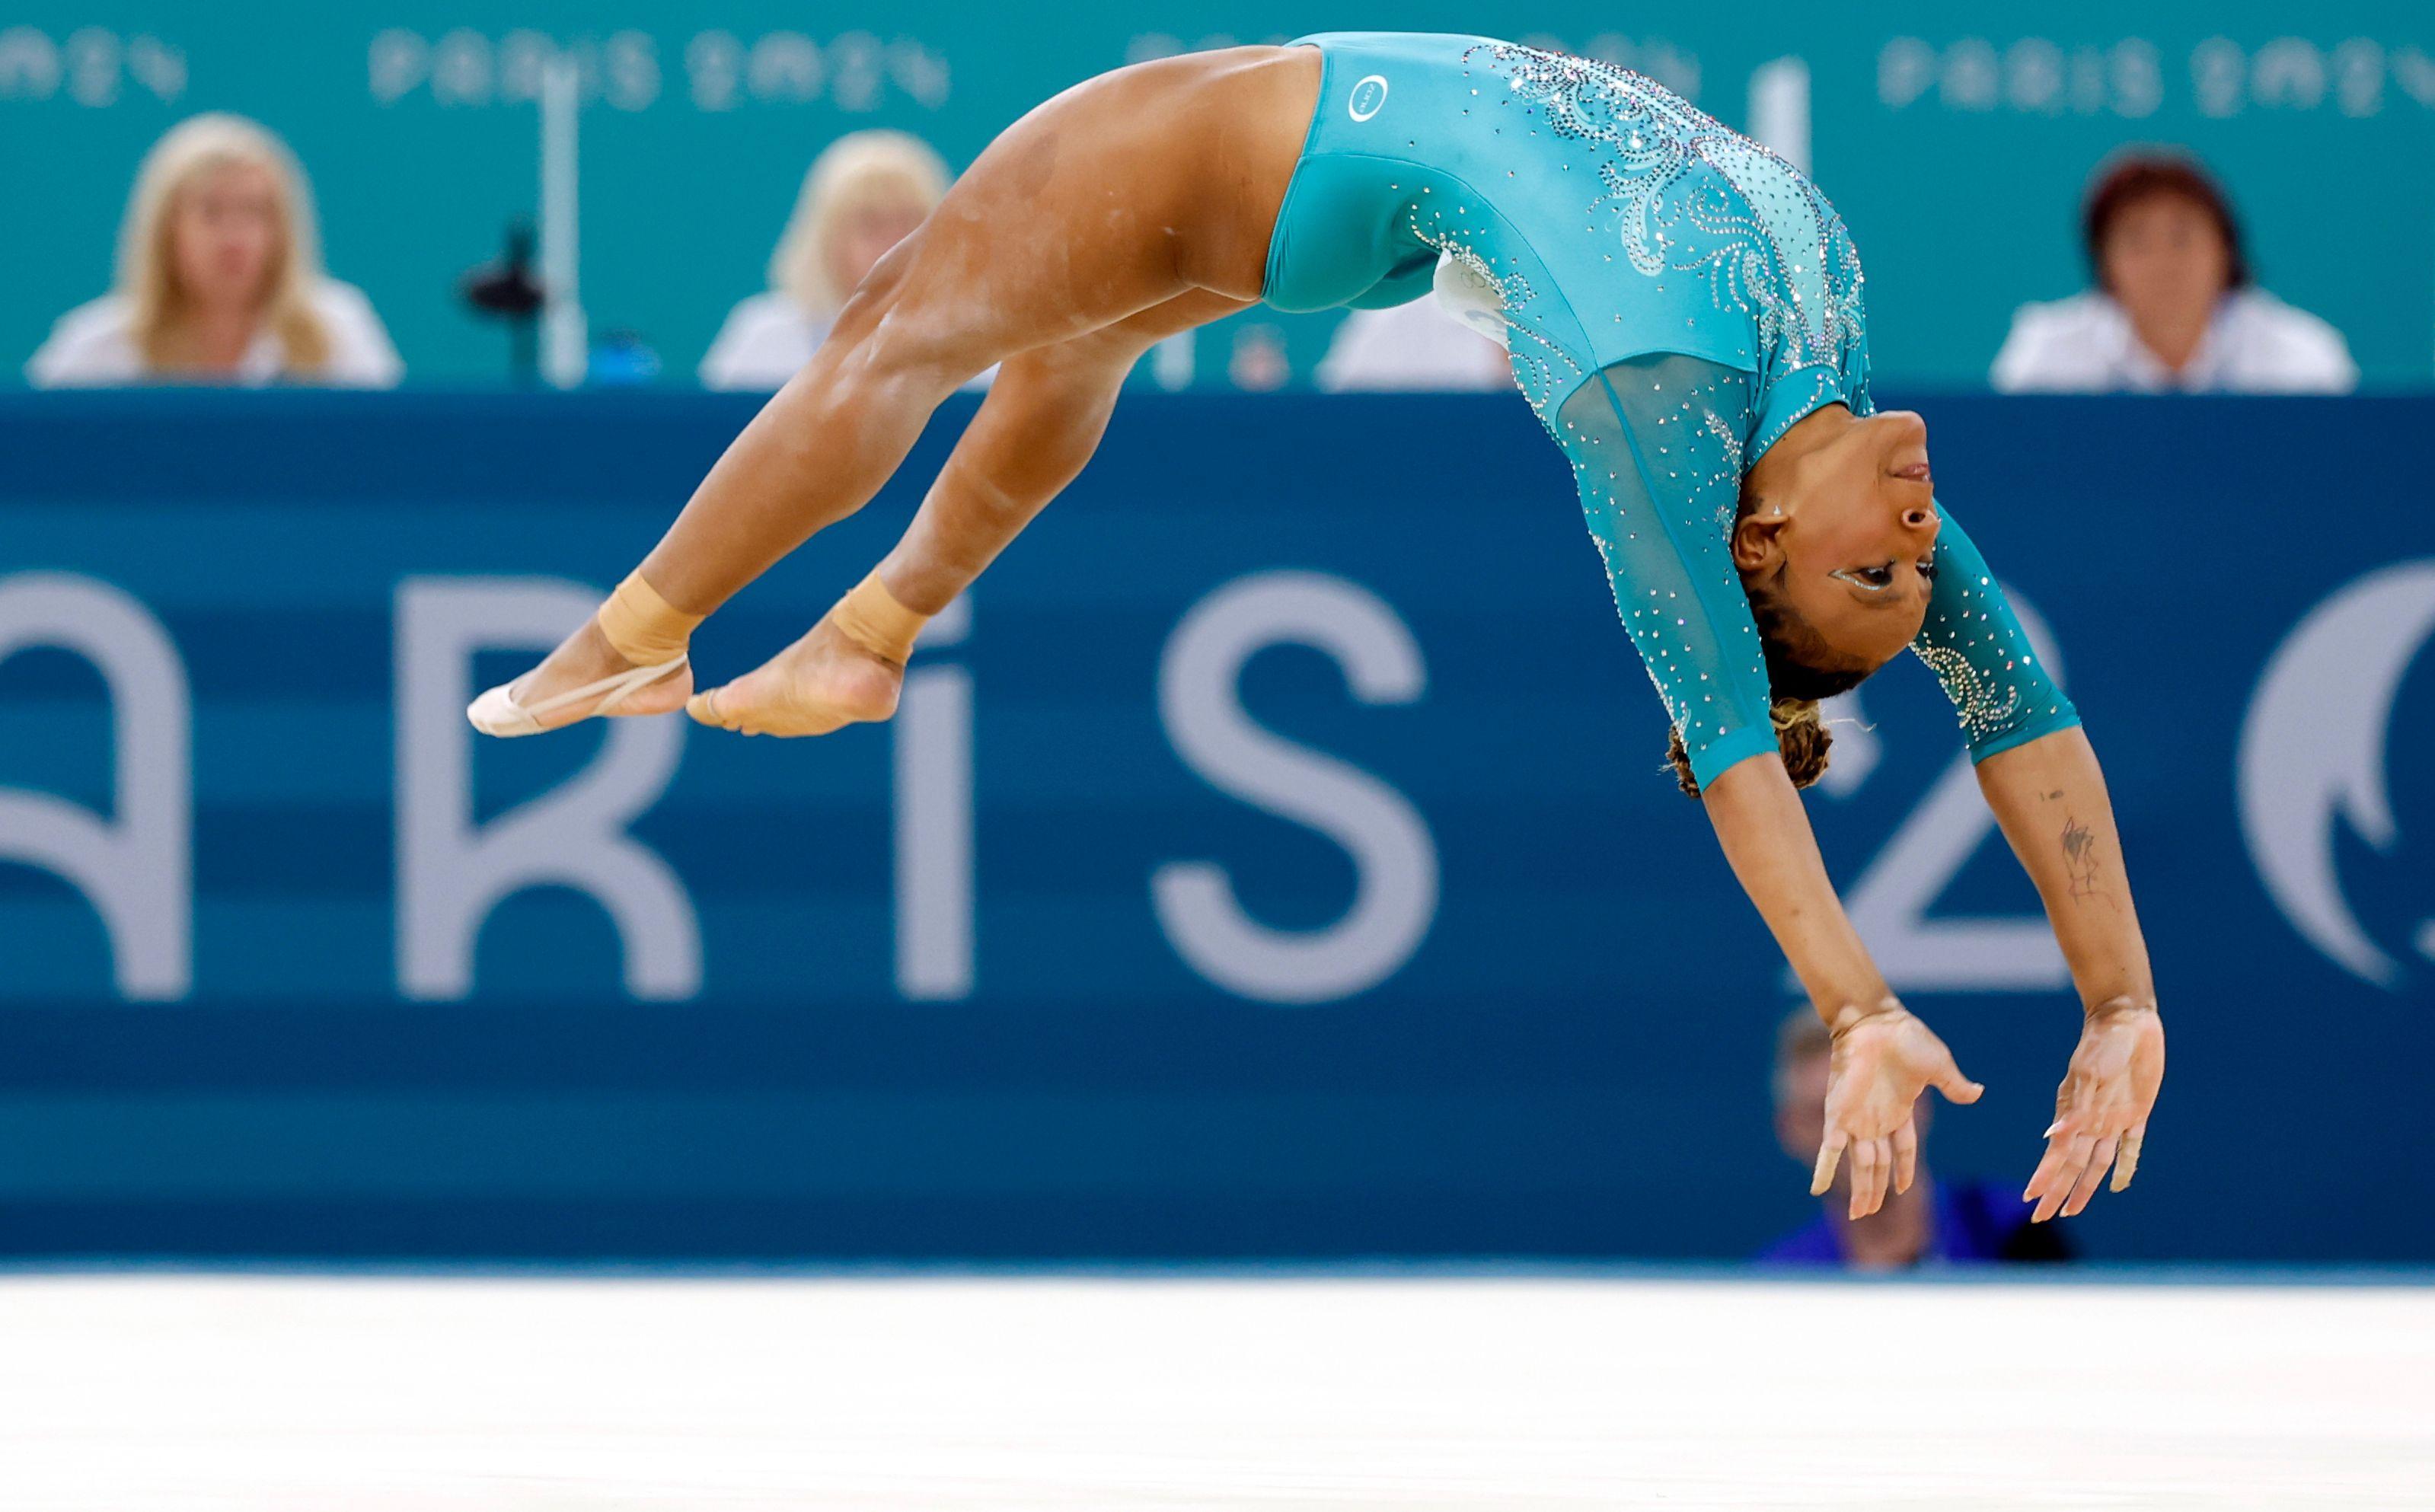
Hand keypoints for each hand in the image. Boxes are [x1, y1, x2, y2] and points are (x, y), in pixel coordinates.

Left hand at [1812, 1004, 1984, 1219]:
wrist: (1877, 1021)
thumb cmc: (1907, 1039)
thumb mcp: (1938, 1067)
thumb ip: (1953, 1085)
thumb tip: (1978, 1094)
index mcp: (1900, 1111)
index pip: (1903, 1150)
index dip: (1903, 1170)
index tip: (1903, 1191)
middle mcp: (1877, 1120)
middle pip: (1878, 1165)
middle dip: (1875, 1190)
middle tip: (1869, 1214)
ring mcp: (1857, 1119)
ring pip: (1860, 1165)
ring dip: (1860, 1190)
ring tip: (1858, 1214)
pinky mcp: (1839, 1114)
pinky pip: (1829, 1148)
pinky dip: (1824, 1169)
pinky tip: (1816, 1189)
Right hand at [2024, 998, 2163, 1222]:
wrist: (2127, 1019)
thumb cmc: (2102, 1042)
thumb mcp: (2088, 1073)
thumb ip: (2075, 1108)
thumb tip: (2052, 1137)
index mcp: (2076, 1112)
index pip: (2057, 1154)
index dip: (2045, 1178)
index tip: (2031, 1200)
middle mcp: (2092, 1121)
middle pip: (2073, 1165)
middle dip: (2058, 1191)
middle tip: (2041, 1217)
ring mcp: (2114, 1119)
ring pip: (2097, 1162)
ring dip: (2085, 1187)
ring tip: (2072, 1209)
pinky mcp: (2137, 1113)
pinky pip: (2131, 1147)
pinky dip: (2124, 1167)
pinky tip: (2119, 1184)